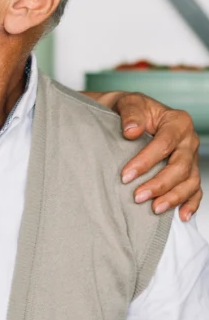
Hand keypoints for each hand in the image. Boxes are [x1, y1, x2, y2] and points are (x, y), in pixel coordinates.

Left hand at [105, 92, 200, 219]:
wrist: (130, 116)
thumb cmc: (130, 110)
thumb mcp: (128, 103)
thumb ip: (130, 114)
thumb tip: (132, 131)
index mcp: (177, 122)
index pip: (164, 144)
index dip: (146, 161)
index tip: (125, 176)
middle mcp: (188, 141)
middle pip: (180, 166)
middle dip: (159, 184)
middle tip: (137, 196)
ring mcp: (190, 158)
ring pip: (190, 181)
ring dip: (173, 197)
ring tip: (154, 209)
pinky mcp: (188, 171)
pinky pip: (195, 190)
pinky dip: (190, 203)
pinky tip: (182, 216)